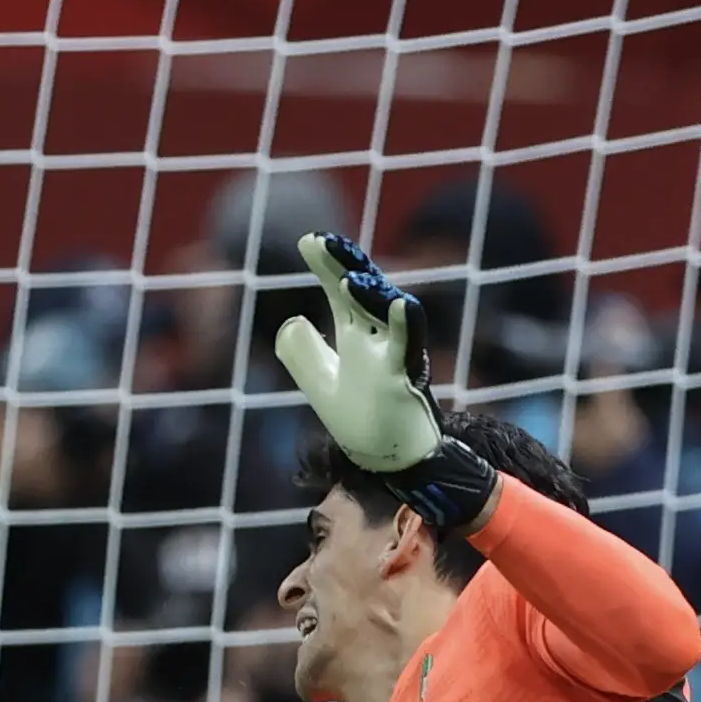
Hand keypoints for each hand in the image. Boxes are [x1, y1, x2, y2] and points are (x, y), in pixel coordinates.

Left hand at [273, 233, 443, 476]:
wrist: (391, 461)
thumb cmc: (363, 421)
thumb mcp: (321, 386)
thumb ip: (304, 355)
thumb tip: (291, 320)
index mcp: (355, 336)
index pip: (338, 291)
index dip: (325, 265)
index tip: (308, 240)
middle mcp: (376, 338)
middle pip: (361, 292)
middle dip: (343, 265)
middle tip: (322, 242)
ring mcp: (393, 354)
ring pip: (385, 313)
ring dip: (368, 293)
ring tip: (347, 276)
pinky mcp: (405, 378)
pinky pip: (409, 347)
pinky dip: (407, 325)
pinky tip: (401, 304)